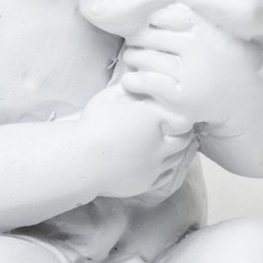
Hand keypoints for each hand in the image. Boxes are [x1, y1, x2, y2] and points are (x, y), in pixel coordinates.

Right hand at [83, 83, 195, 200]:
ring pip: (177, 158)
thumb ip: (130, 89)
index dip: (179, 116)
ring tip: (162, 144)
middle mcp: (160, 145)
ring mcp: (154, 166)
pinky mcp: (147, 182)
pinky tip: (155, 160)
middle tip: (169, 128)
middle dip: (179, 134)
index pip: (185, 119)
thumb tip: (142, 80)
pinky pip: (166, 175)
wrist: (78, 160)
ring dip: (173, 151)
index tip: (169, 113)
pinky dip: (164, 167)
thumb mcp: (108, 97)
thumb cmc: (91, 125)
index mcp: (154, 120)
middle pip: (184, 140)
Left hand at [118, 4, 262, 126]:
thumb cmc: (231, 62)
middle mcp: (196, 47)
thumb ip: (195, 18)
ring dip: (131, 58)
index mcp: (205, 28)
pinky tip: (132, 80)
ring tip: (134, 59)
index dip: (150, 20)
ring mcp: (188, 74)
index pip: (161, 14)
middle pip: (147, 36)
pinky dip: (131, 80)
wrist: (250, 98)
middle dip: (136, 39)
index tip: (149, 26)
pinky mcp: (180, 97)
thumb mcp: (220, 32)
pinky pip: (143, 82)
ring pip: (140, 58)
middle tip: (135, 43)